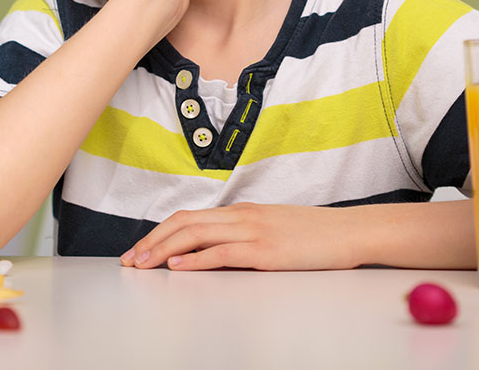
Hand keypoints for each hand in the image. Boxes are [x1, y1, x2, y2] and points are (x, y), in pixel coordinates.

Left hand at [119, 203, 359, 270]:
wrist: (348, 232)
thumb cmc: (312, 234)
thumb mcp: (271, 228)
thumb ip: (241, 235)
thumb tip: (211, 251)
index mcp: (241, 211)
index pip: (189, 217)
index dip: (159, 232)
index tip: (140, 249)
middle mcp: (241, 217)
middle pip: (184, 222)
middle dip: (152, 241)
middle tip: (129, 260)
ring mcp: (253, 232)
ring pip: (196, 235)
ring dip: (164, 250)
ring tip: (143, 264)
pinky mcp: (265, 252)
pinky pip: (222, 253)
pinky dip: (196, 259)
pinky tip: (178, 267)